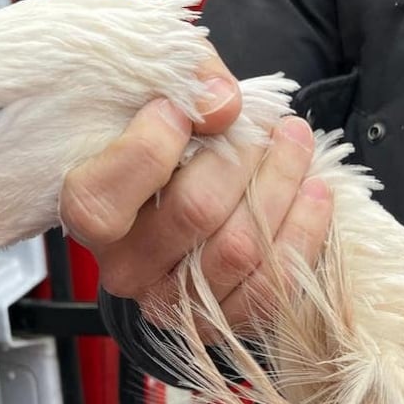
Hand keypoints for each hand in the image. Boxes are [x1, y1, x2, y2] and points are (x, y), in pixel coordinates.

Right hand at [59, 54, 333, 341]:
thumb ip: (186, 82)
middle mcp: (124, 269)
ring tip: (296, 143)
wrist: (179, 196)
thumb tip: (224, 105)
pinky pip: (271, 286)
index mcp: (89, 216)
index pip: (103, 202)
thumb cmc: (163, 139)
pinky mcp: (220, 322)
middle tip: (266, 123)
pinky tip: (315, 191)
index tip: (182, 108)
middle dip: (243, 156)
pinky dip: (304, 231)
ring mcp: (172, 303)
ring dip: (282, 185)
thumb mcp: (160, 94)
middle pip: (193, 213)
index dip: (151, 146)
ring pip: (240, 248)